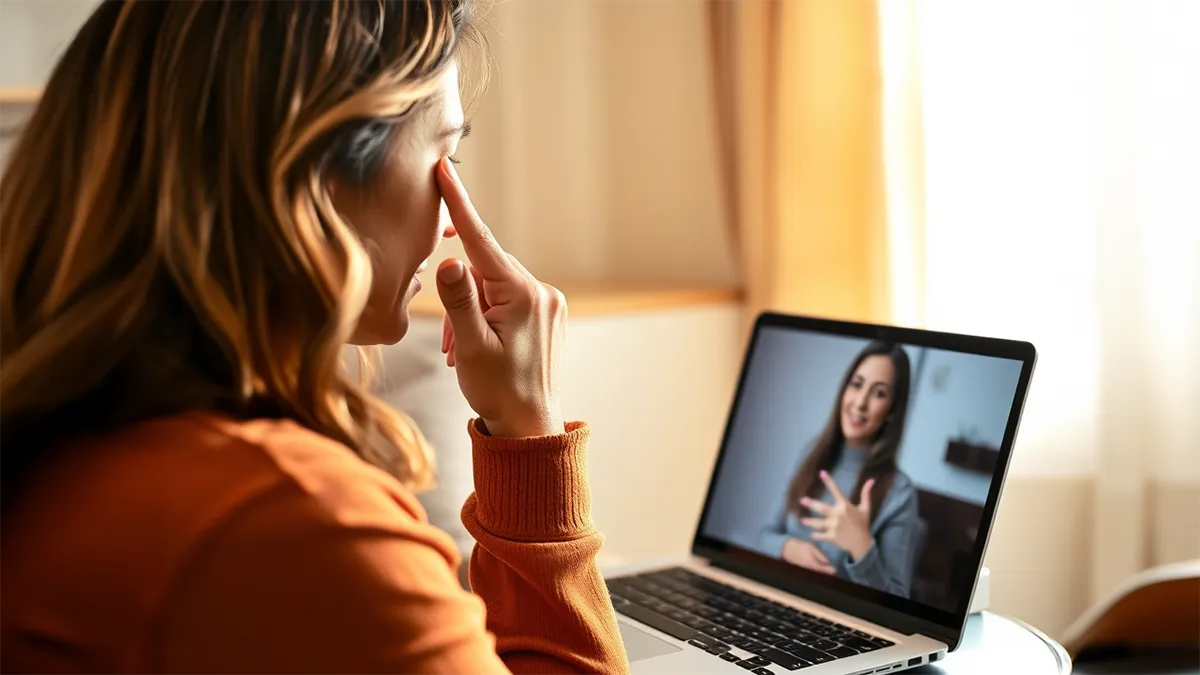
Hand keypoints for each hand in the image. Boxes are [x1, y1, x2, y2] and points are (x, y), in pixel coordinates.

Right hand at [434, 158, 565, 437]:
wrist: (530, 428)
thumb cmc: (498, 392)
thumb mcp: (472, 348)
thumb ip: (458, 302)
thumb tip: (448, 261)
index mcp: (523, 295)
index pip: (481, 241)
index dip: (459, 205)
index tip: (444, 170)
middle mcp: (541, 293)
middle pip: (485, 271)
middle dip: (462, 297)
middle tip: (454, 343)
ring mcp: (549, 304)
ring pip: (494, 289)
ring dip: (472, 314)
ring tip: (466, 353)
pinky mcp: (549, 316)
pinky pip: (509, 302)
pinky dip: (488, 317)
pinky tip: (482, 348)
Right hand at [781, 538, 834, 574]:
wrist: (785, 548)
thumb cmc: (799, 546)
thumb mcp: (811, 548)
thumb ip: (819, 555)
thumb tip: (827, 561)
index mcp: (812, 564)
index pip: (822, 569)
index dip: (829, 570)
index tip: (834, 570)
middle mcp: (808, 568)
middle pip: (818, 572)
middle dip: (825, 572)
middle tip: (831, 570)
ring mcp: (804, 569)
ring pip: (814, 572)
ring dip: (819, 571)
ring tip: (825, 569)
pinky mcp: (800, 567)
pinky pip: (809, 570)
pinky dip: (814, 569)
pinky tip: (816, 566)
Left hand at [801, 472, 874, 560]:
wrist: (862, 543)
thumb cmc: (862, 524)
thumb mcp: (865, 508)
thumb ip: (865, 494)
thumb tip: (871, 480)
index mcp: (845, 506)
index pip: (836, 491)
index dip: (829, 481)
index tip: (821, 472)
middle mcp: (838, 515)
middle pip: (822, 508)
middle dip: (812, 504)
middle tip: (802, 500)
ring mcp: (835, 527)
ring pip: (818, 523)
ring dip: (810, 522)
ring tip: (803, 520)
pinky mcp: (832, 537)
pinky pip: (821, 535)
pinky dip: (816, 536)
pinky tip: (811, 535)